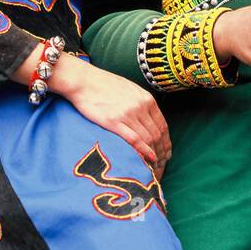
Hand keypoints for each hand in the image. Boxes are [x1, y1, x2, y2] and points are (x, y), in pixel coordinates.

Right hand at [55, 56, 171, 175]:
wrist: (84, 81)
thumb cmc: (105, 85)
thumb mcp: (130, 90)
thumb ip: (141, 103)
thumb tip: (149, 119)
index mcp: (146, 99)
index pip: (163, 126)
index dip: (166, 143)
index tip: (166, 154)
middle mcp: (140, 106)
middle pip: (157, 134)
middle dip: (162, 152)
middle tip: (162, 166)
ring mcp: (128, 114)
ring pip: (148, 139)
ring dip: (154, 155)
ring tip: (154, 168)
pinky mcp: (114, 122)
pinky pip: (134, 139)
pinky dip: (143, 151)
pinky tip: (148, 160)